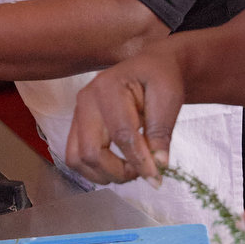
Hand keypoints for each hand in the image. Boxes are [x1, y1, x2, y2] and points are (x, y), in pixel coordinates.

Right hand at [63, 46, 188, 184]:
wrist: (148, 66)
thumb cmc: (159, 77)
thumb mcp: (168, 98)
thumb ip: (161, 132)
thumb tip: (158, 165)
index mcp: (108, 88)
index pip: (121, 135)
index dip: (139, 161)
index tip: (156, 177)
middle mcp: (86, 100)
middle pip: (91, 152)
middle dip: (118, 171)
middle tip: (142, 172)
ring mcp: (77, 113)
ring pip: (77, 159)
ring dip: (103, 174)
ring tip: (129, 170)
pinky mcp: (77, 126)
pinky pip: (75, 157)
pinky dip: (94, 170)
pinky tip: (116, 165)